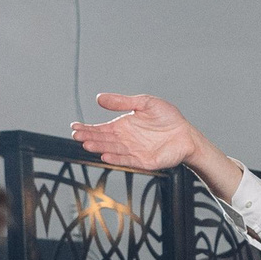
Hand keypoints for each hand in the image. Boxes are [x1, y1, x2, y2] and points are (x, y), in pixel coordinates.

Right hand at [73, 93, 202, 172]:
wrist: (186, 134)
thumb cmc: (167, 118)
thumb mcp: (144, 103)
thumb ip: (122, 102)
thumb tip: (99, 98)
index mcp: (124, 126)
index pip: (101, 128)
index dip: (88, 128)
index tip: (74, 126)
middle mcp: (126, 140)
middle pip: (103, 139)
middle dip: (89, 137)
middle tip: (76, 135)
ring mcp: (133, 151)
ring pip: (112, 150)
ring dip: (99, 147)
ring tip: (87, 144)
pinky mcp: (143, 161)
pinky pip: (127, 160)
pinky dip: (116, 158)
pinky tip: (105, 155)